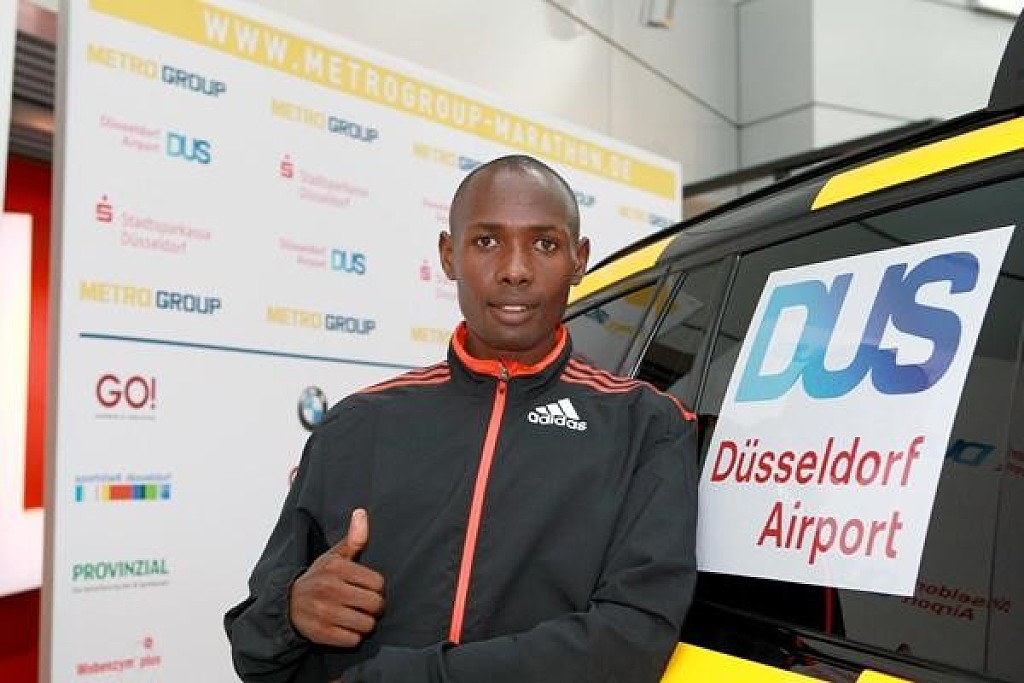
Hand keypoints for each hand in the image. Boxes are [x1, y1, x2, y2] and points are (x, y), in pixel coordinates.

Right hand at [289, 508, 384, 646]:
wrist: (288, 604)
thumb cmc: (319, 578)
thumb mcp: (334, 556)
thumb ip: (353, 538)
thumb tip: (361, 513)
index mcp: (336, 568)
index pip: (378, 583)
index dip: (377, 588)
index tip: (369, 589)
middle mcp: (329, 589)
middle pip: (375, 605)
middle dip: (375, 607)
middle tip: (366, 605)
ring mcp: (324, 612)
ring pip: (367, 624)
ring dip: (365, 623)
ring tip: (356, 616)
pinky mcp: (321, 634)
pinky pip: (353, 640)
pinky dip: (353, 637)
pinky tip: (345, 627)